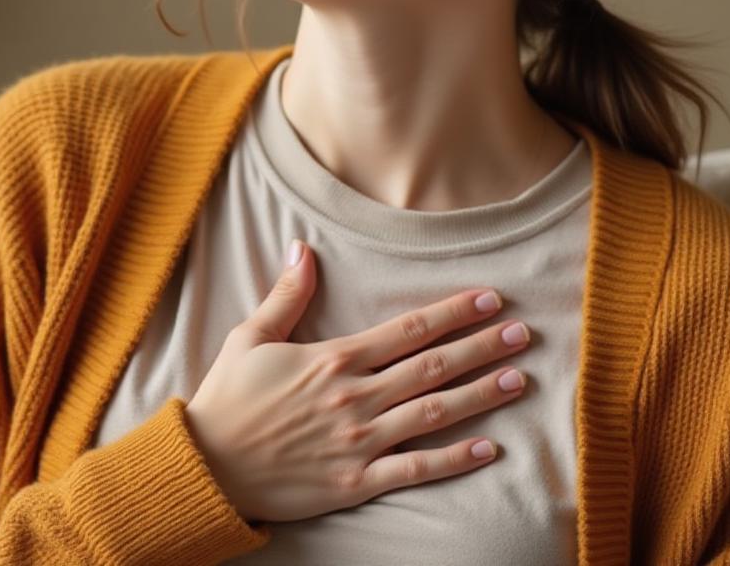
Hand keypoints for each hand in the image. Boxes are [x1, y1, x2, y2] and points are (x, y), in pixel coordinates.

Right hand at [183, 239, 530, 523]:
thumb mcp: (250, 338)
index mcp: (333, 360)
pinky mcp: (355, 482)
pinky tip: (487, 448)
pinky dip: (453, 460)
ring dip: (479, 395)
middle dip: (482, 347)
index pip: (408, 329)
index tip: (491, 298)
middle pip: (432, 366)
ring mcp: (358, 441)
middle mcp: (354, 397)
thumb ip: (286, 296)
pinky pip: (414, 470)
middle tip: (523, 333)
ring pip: (433, 413)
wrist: (206, 466)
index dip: (454, 312)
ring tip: (517, 379)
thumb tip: (303, 248)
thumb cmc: (227, 400)